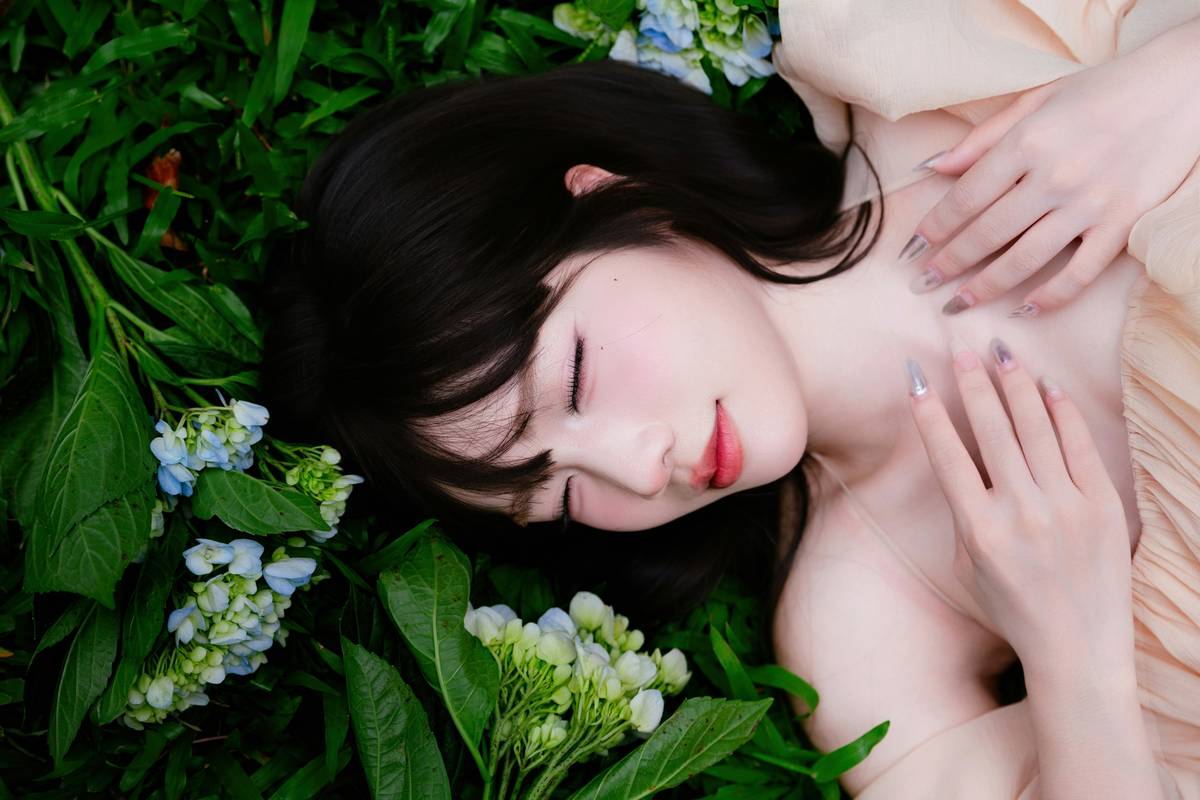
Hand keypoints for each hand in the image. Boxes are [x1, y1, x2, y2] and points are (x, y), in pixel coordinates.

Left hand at [903, 17, 1199, 317]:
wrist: (1180, 89)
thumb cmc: (1102, 91)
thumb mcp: (1036, 99)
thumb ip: (983, 138)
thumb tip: (933, 168)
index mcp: (1027, 142)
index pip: (965, 198)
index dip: (934, 229)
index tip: (911, 250)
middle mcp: (1054, 176)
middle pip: (987, 234)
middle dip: (948, 264)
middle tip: (922, 284)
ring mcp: (1089, 205)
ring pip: (1024, 260)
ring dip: (984, 287)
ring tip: (956, 303)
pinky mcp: (1121, 226)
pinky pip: (1079, 274)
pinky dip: (1049, 298)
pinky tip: (1023, 310)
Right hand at [905, 338, 1134, 676]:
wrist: (1077, 647)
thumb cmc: (1013, 608)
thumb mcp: (969, 563)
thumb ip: (965, 510)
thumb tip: (963, 455)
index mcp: (979, 530)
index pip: (947, 455)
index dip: (929, 412)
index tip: (918, 377)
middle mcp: (1021, 513)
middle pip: (992, 430)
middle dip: (974, 382)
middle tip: (963, 348)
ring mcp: (1065, 508)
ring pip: (1036, 429)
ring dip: (1016, 385)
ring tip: (1003, 353)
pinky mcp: (1102, 507)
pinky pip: (1079, 446)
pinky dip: (1062, 412)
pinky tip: (1047, 387)